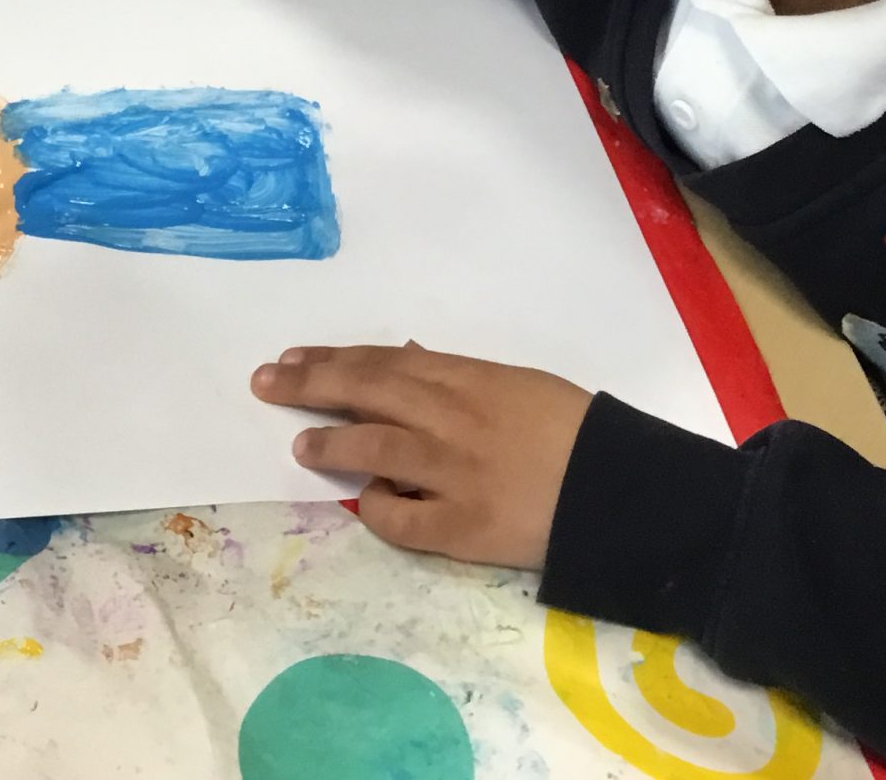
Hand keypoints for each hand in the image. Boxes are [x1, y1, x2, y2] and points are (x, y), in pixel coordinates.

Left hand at [252, 344, 592, 571]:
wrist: (619, 490)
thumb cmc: (573, 431)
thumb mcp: (517, 385)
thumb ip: (458, 376)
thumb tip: (408, 360)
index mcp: (469, 379)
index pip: (385, 362)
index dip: (334, 359)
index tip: (293, 357)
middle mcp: (453, 420)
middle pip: (368, 392)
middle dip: (311, 384)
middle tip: (266, 382)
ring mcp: (454, 474)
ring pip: (375, 449)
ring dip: (332, 444)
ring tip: (302, 446)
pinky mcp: (463, 528)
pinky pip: (404, 519)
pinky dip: (380, 509)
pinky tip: (366, 503)